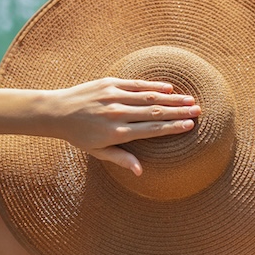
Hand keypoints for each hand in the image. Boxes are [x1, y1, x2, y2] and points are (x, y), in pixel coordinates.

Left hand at [44, 78, 200, 175]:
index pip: (151, 129)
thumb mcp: (98, 152)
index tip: (189, 125)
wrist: (57, 112)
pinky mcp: (109, 83)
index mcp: (117, 132)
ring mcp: (114, 96)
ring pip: (148, 97)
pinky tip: (169, 87)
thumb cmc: (79, 136)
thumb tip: (140, 172)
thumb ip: (121, 159)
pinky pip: (136, 84)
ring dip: (171, 98)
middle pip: (155, 112)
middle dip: (179, 111)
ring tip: (189, 99)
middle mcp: (117, 113)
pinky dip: (153, 85)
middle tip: (198, 111)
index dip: (172, 127)